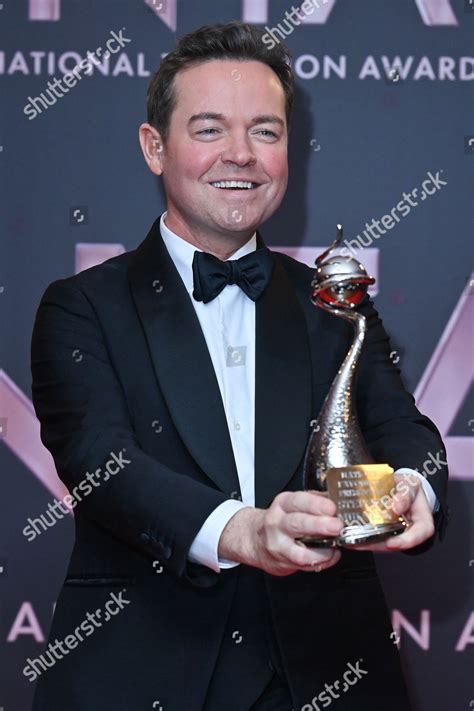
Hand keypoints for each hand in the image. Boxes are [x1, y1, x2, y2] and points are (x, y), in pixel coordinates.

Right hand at [219, 491, 343, 575]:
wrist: (255, 539)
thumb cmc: (280, 520)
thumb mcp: (294, 503)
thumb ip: (316, 500)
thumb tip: (340, 499)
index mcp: (283, 504)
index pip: (298, 501)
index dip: (316, 505)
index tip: (332, 508)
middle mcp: (277, 524)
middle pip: (297, 524)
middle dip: (319, 525)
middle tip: (337, 526)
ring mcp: (279, 545)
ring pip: (299, 552)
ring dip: (322, 551)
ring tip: (335, 547)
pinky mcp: (282, 563)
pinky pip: (305, 566)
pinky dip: (322, 562)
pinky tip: (330, 556)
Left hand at [343, 473, 434, 551]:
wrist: (399, 487)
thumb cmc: (408, 488)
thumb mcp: (410, 485)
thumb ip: (406, 493)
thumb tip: (397, 506)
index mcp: (422, 522)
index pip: (419, 534)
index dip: (405, 541)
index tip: (391, 542)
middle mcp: (408, 532)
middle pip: (394, 543)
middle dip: (377, 545)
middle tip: (361, 542)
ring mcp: (394, 533)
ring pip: (381, 543)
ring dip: (365, 543)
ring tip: (351, 539)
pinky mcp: (382, 532)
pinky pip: (373, 537)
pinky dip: (361, 537)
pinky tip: (349, 534)